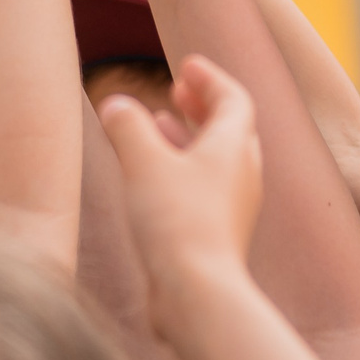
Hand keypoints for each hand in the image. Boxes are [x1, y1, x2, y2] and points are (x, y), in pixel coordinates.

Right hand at [98, 55, 264, 321]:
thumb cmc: (176, 221)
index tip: (187, 64)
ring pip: (217, 160)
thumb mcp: (143, 162)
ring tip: (159, 123)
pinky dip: (184, 170)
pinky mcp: (219, 235)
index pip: (233, 98)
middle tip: (177, 90)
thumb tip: (116, 104)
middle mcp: (243, 175)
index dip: (210, 78)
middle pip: (231, 128)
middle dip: (203, 105)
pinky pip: (206, 189)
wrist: (197, 294)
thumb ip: (128, 126)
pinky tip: (153, 177)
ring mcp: (234, 208)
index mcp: (234, 147)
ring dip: (190, 137)